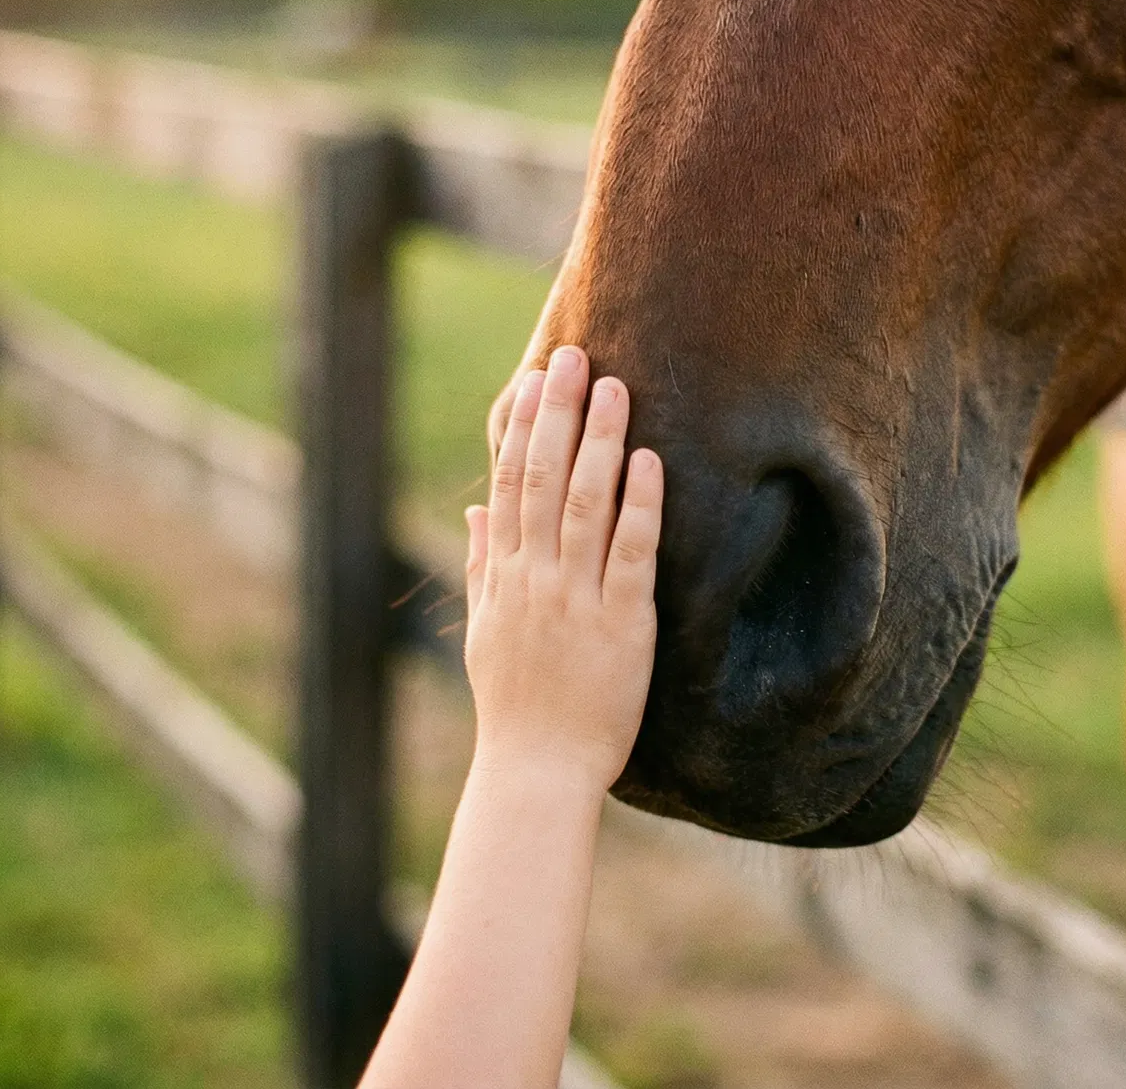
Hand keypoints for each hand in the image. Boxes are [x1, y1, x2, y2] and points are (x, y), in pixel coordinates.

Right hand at [464, 346, 663, 792]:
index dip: (521, 427)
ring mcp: (575, 598)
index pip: (510, 484)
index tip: (533, 378)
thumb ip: (481, 564)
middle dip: (559, 413)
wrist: (537, 771)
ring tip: (616, 386)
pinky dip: (640, 504)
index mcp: (504, 576)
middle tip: (574, 355)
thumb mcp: (485, 630)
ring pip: (585, 504)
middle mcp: (534, 578)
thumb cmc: (516, 705)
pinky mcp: (621, 624)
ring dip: (600, 440)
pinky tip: (650, 460)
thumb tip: (475, 508)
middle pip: (543, 478)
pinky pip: (630, 553)